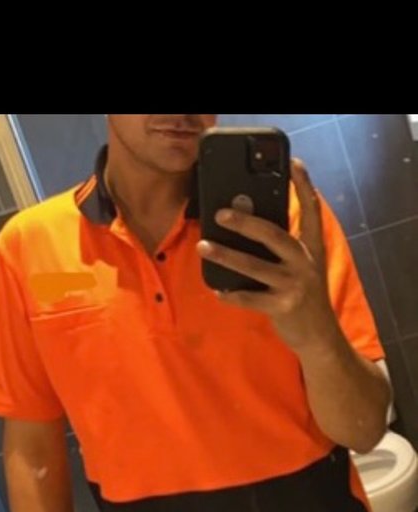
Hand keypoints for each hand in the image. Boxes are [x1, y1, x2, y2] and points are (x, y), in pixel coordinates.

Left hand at [197, 159, 332, 353]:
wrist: (320, 337)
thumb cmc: (304, 297)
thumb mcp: (302, 268)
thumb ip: (284, 249)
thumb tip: (248, 226)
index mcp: (312, 248)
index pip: (311, 210)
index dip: (304, 185)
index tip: (294, 162)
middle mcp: (305, 263)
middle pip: (273, 235)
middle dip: (245, 222)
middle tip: (220, 213)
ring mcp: (294, 286)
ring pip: (254, 267)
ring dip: (226, 256)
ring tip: (203, 246)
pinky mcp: (283, 307)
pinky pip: (249, 298)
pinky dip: (231, 294)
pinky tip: (217, 290)